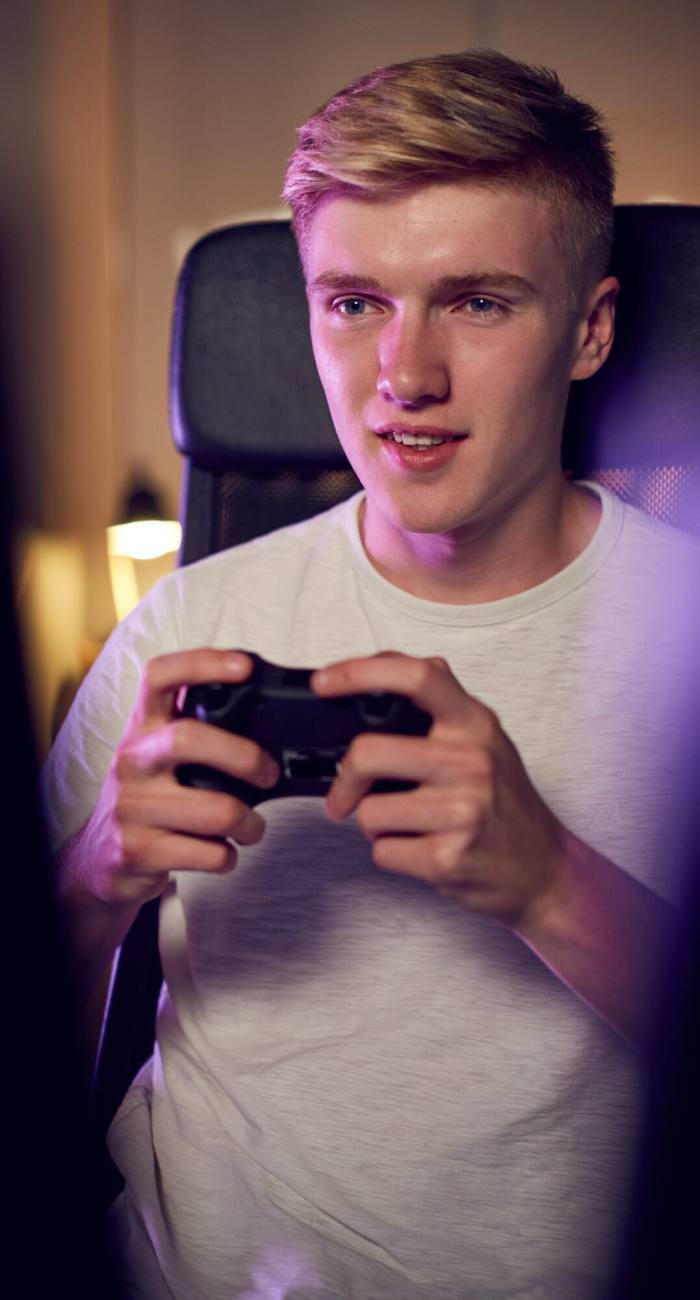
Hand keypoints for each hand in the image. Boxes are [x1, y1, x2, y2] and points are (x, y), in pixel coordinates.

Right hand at [63, 649, 279, 912]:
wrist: (99, 860)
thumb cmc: (147, 799)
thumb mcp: (161, 757)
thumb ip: (200, 734)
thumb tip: (270, 726)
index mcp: (142, 728)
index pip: (159, 677)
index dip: (202, 663)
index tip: (245, 666)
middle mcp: (132, 760)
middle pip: (188, 738)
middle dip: (245, 757)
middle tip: (270, 774)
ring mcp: (131, 807)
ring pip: (214, 810)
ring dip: (249, 823)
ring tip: (251, 827)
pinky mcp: (137, 851)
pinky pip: (208, 853)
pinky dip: (228, 856)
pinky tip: (222, 852)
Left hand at [312, 652, 565, 927]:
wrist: (544, 870)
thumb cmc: (504, 803)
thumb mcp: (484, 740)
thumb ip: (440, 708)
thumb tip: (371, 680)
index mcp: (475, 724)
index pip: (416, 676)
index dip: (359, 672)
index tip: (324, 682)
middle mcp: (470, 761)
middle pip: (367, 752)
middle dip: (345, 780)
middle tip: (345, 795)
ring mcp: (461, 811)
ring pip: (369, 811)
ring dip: (375, 824)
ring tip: (408, 824)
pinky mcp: (448, 857)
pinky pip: (382, 851)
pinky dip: (391, 853)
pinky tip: (422, 849)